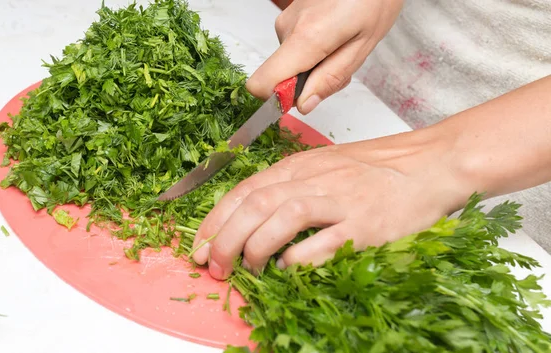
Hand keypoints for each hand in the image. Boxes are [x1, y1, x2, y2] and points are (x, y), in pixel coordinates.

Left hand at [192, 128, 470, 279]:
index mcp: (301, 166)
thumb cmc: (379, 169)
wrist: (431, 164)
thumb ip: (291, 187)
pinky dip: (298, 258)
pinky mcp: (365, 225)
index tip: (199, 245)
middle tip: (214, 266)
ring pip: (281, 217)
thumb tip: (254, 220)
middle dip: (225, 239)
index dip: (216, 220)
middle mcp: (315, 179)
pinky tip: (287, 268)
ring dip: (254, 247)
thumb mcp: (325, 167)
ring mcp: (340, 201)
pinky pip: (323, 241)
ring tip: (245, 270)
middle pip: (255, 204)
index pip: (245, 190)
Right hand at [246, 0, 402, 113]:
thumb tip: (302, 105)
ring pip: (290, 62)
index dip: (276, 100)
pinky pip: (294, 46)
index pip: (262, 84)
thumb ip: (330, 78)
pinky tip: (336, 35)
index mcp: (305, 38)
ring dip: (315, 64)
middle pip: (281, 77)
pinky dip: (314, 50)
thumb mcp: (363, 46)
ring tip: (343, 44)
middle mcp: (288, 28)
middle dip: (309, 82)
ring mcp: (286, 19)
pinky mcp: (290, 15)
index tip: (301, 100)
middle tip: (341, 64)